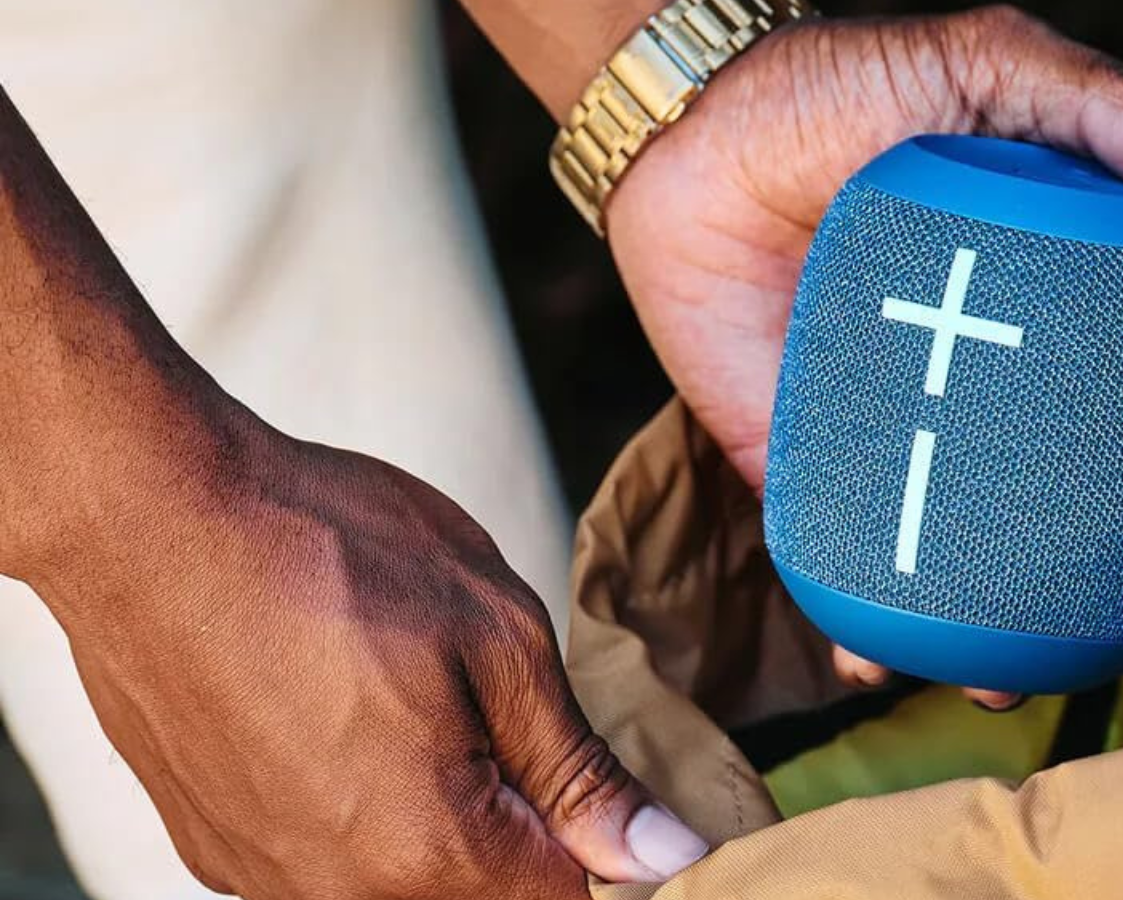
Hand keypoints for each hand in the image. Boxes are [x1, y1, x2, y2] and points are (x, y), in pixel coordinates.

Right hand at [31, 429, 707, 896]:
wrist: (148, 514)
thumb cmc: (327, 553)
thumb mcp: (497, 638)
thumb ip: (578, 771)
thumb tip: (662, 856)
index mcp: (429, 852)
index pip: (566, 898)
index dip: (602, 836)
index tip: (588, 771)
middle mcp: (338, 895)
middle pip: (482, 893)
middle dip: (516, 818)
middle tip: (486, 702)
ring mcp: (263, 878)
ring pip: (401, 878)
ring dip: (434, 809)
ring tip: (398, 691)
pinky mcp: (215, 845)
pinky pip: (322, 858)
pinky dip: (355, 802)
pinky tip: (336, 711)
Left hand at [606, 6, 1122, 706]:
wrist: (688, 132)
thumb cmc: (836, 88)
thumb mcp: (977, 66)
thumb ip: (1088, 101)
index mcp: (1050, 302)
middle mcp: (992, 385)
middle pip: (1093, 500)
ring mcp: (905, 434)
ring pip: (983, 557)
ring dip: (1021, 635)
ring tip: (1028, 681)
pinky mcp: (812, 468)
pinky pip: (850, 558)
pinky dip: (867, 627)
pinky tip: (885, 668)